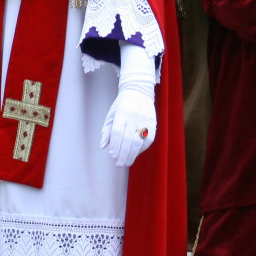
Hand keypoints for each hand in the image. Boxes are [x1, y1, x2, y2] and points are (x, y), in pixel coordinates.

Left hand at [100, 43, 156, 166]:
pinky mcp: (153, 123)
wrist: (139, 91)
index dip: (115, 146)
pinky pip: (148, 140)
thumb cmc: (122, 105)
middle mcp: (134, 116)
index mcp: (122, 113)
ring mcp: (145, 120)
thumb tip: (103, 146)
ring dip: (132, 154)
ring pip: (139, 141)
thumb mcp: (111, 115)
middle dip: (123, 154)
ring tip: (126, 162)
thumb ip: (107, 131)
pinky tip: (135, 154)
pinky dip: (141, 149)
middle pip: (128, 139)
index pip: (118, 132)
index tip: (112, 156)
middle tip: (119, 163)